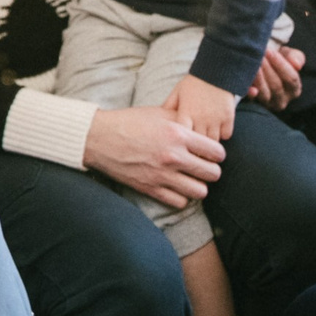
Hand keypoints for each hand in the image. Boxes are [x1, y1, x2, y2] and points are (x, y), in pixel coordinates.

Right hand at [82, 105, 224, 207]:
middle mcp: (173, 156)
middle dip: (211, 170)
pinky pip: (180, 203)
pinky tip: (176, 187)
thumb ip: (182, 120)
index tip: (210, 153)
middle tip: (203, 167)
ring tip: (191, 178)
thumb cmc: (128, 122)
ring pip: (200, 192)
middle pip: (213, 174)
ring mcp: (162, 175)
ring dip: (198, 185)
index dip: (216, 153)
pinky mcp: (150, 189)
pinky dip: (181, 197)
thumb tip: (201, 127)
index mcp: (177, 134)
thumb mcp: (157, 113)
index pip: (216, 152)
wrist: (99, 138)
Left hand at [164, 72, 239, 140]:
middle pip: (198, 142)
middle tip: (195, 147)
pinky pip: (226, 135)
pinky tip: (218, 130)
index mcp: (186, 112)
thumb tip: (156, 120)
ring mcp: (215, 118)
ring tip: (206, 139)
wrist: (216, 72)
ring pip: (213, 141)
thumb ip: (168, 106)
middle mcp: (200, 117)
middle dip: (196, 146)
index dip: (182, 143)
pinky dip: (223, 134)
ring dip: (210, 141)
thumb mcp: (177, 92)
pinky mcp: (228, 117)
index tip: (182, 145)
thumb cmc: (193, 83)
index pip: (182, 136)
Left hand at [247, 43, 303, 107]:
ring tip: (252, 63)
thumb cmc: (278, 61)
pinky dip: (249, 92)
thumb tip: (297, 64)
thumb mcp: (289, 56)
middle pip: (276, 85)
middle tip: (257, 55)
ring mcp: (267, 103)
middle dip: (266, 68)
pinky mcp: (254, 103)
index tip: (269, 51)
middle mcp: (282, 100)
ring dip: (258, 77)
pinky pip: (251, 99)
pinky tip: (248, 85)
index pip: (291, 78)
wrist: (263, 68)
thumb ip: (296, 57)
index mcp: (295, 89)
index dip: (280, 64)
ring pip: (264, 92)